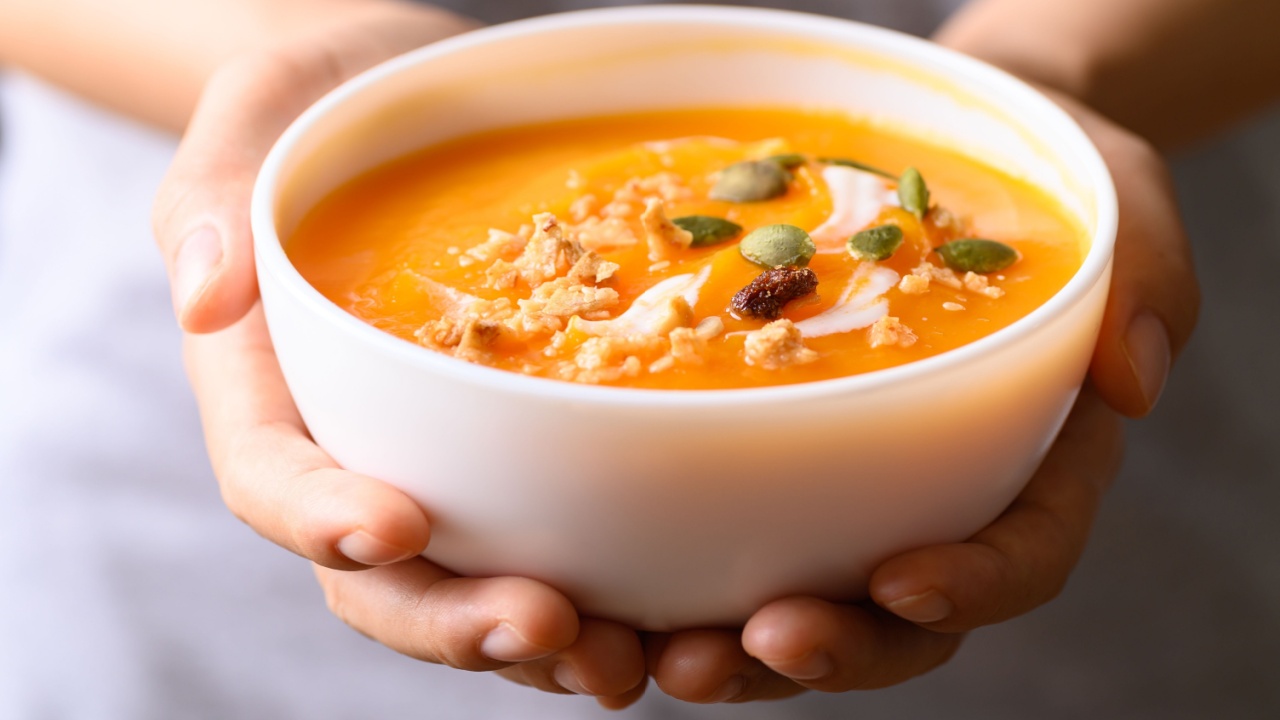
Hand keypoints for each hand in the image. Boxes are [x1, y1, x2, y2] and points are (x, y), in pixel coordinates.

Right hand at [154, 3, 645, 707]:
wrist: (417, 106)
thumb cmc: (332, 106)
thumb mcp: (261, 111)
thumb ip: (214, 193)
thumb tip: (207, 296)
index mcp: (273, 387)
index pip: (275, 476)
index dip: (322, 518)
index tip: (395, 526)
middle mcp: (356, 448)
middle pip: (380, 576)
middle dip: (453, 619)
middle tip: (545, 624)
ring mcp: (440, 462)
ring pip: (468, 588)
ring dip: (537, 642)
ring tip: (618, 655)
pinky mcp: (520, 455)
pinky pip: (550, 542)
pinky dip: (601, 592)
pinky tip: (663, 614)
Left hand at [641, 94, 1199, 701]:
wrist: (947, 156)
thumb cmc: (1047, 183)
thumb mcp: (1121, 203)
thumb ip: (1146, 280)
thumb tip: (1133, 378)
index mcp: (1038, 462)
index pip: (1022, 553)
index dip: (970, 585)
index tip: (901, 582)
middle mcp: (944, 497)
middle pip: (901, 619)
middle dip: (833, 648)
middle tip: (754, 645)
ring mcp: (859, 492)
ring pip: (809, 607)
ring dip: (740, 650)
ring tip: (670, 655)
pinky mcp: (778, 464)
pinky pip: (731, 540)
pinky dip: (679, 578)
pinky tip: (615, 586)